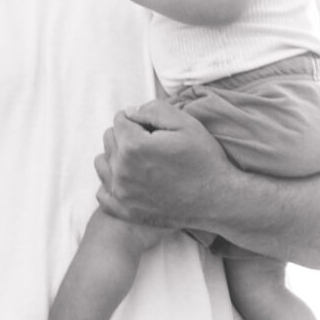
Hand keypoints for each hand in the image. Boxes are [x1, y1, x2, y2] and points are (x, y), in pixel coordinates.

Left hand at [95, 96, 236, 229]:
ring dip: (116, 157)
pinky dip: (113, 183)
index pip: (120, 119)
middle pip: (109, 139)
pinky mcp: (124, 210)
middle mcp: (121, 170)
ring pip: (102, 163)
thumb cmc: (204, 160)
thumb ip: (154, 109)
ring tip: (141, 160)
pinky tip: (132, 180)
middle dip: (127, 136)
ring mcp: (121, 192)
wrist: (217, 200)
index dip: (140, 120)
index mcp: (134, 146)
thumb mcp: (186, 123)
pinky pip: (102, 191)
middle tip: (153, 144)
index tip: (156, 129)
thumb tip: (130, 112)